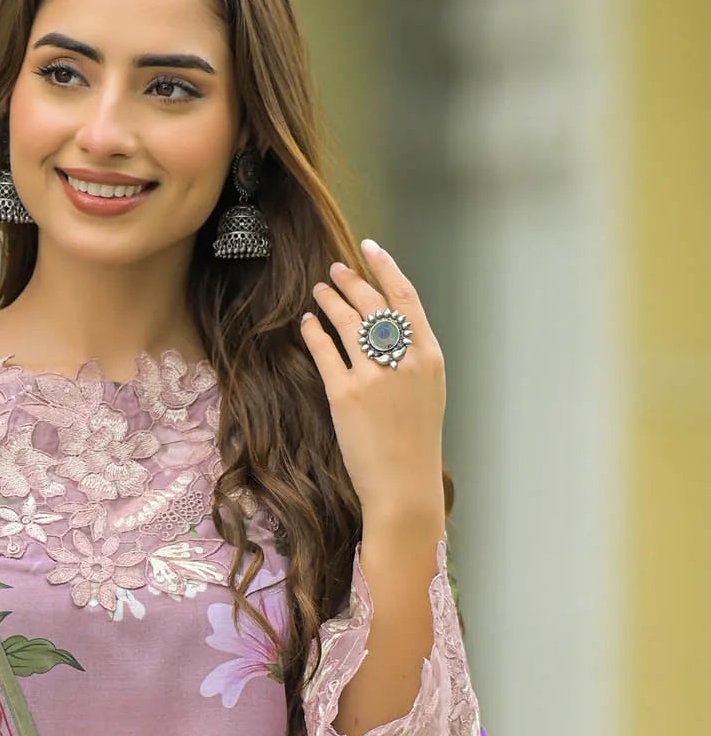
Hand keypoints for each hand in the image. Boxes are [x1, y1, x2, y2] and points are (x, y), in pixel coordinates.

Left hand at [300, 240, 446, 531]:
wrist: (404, 486)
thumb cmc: (416, 445)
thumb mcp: (428, 394)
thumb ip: (412, 359)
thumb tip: (389, 329)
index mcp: (429, 357)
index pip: (406, 298)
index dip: (386, 268)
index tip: (370, 248)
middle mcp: (403, 360)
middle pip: (373, 303)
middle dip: (351, 280)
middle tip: (334, 270)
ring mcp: (374, 377)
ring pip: (347, 321)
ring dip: (330, 299)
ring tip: (319, 290)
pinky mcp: (346, 396)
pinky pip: (325, 351)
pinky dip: (314, 331)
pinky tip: (307, 323)